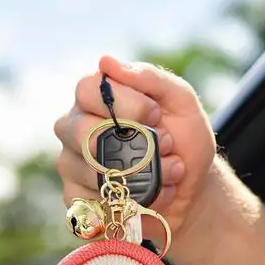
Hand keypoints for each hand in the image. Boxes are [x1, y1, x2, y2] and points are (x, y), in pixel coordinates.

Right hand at [54, 56, 215, 242]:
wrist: (193, 188)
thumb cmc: (184, 139)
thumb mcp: (180, 102)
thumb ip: (149, 78)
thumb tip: (106, 62)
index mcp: (95, 98)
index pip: (87, 90)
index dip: (125, 104)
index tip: (155, 114)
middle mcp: (76, 127)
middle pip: (80, 131)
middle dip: (134, 144)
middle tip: (166, 145)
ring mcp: (71, 164)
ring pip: (90, 171)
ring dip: (143, 175)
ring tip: (170, 173)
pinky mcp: (77, 199)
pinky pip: (92, 203)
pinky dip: (133, 202)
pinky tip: (152, 196)